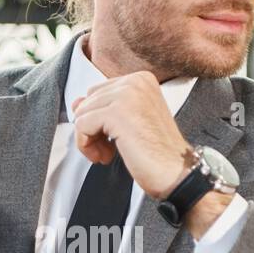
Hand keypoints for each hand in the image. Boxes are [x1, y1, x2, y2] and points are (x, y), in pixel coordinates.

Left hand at [71, 71, 191, 198]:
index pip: (99, 91)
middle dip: (91, 128)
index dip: (98, 119)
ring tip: (106, 155)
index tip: (111, 140)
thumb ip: (104, 108)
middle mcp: (136, 81)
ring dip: (88, 139)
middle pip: (88, 100)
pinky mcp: (116, 112)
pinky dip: (85, 145)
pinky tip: (104, 158)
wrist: (177, 173)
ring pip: (82, 113)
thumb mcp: (129, 122)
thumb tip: (76, 103)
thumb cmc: (157, 153)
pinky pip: (81, 124)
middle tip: (107, 150)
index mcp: (142, 79)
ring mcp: (127, 94)